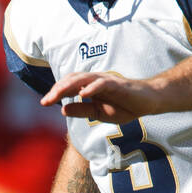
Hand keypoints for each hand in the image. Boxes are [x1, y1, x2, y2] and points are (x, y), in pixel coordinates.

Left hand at [41, 71, 160, 125]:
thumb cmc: (124, 105)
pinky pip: (103, 84)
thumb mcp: (99, 113)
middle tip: (45, 100)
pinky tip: (82, 94)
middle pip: (72, 80)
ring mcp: (106, 81)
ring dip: (69, 86)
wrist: (147, 102)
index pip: (69, 86)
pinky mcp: (118, 84)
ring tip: (57, 95)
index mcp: (90, 87)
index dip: (55, 92)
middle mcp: (95, 81)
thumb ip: (82, 110)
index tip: (44, 102)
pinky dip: (92, 88)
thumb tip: (63, 109)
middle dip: (57, 89)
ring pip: (84, 79)